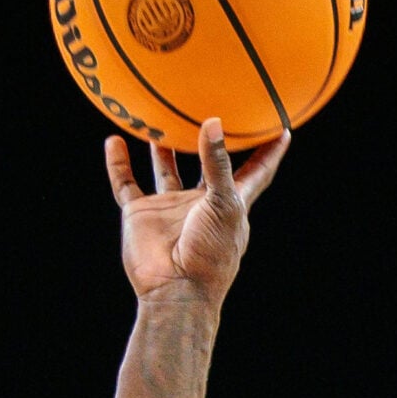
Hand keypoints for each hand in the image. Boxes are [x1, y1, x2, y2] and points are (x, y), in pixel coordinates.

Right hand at [105, 118, 289, 303]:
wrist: (176, 289)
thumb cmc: (211, 253)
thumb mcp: (224, 203)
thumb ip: (217, 163)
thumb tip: (213, 123)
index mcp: (231, 202)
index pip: (256, 171)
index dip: (269, 151)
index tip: (281, 125)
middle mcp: (201, 203)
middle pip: (205, 166)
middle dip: (207, 141)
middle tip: (208, 108)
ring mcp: (170, 208)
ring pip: (165, 170)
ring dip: (162, 148)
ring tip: (159, 119)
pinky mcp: (141, 216)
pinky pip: (126, 184)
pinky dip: (119, 164)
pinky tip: (115, 141)